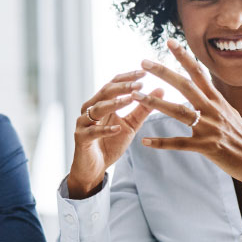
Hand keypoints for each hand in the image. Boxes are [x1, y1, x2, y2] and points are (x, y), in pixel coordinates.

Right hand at [66, 70, 159, 198]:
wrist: (94, 168)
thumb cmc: (110, 144)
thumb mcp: (131, 125)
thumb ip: (143, 109)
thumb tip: (161, 89)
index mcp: (102, 103)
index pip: (113, 84)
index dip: (127, 78)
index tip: (144, 73)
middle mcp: (90, 109)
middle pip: (105, 92)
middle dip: (122, 87)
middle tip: (139, 84)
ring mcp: (84, 123)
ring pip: (97, 109)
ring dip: (114, 103)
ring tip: (130, 99)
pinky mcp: (81, 138)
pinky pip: (93, 132)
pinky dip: (106, 129)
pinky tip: (118, 128)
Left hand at [134, 40, 241, 205]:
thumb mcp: (230, 113)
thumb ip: (214, 101)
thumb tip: (205, 89)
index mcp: (217, 100)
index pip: (199, 73)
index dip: (184, 57)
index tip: (169, 42)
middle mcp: (213, 110)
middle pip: (185, 86)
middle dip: (164, 72)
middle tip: (143, 62)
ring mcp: (209, 128)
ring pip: (178, 111)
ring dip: (155, 103)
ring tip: (135, 96)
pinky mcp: (207, 147)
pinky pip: (179, 143)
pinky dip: (161, 143)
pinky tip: (145, 141)